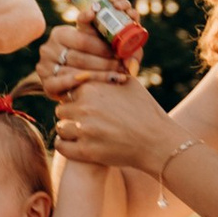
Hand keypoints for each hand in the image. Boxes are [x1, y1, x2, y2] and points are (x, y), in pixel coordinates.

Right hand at [31, 19, 126, 100]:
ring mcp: (45, 67)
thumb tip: (96, 8)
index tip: (120, 53)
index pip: (83, 40)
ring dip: (100, 76)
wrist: (73, 80)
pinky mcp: (46, 84)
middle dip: (106, 63)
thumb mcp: (91, 39)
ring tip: (119, 76)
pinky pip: (60, 84)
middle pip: (80, 57)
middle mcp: (48, 49)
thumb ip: (96, 26)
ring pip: (74, 72)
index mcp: (59, 34)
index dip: (103, 47)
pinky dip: (76, 83)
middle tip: (124, 66)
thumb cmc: (87, 55)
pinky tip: (93, 84)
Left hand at [51, 76, 180, 176]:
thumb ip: (109, 74)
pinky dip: (67, 146)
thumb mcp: (130, 84)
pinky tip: (77, 144)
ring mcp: (83, 130)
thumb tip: (100, 65)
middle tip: (84, 121)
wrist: (157, 141)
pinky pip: (61, 146)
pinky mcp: (85, 151)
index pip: (68, 90)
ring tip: (82, 133)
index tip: (84, 105)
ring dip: (69, 130)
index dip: (76, 98)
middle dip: (71, 114)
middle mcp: (84, 107)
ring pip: (60, 127)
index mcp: (91, 88)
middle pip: (62, 109)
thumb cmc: (146, 111)